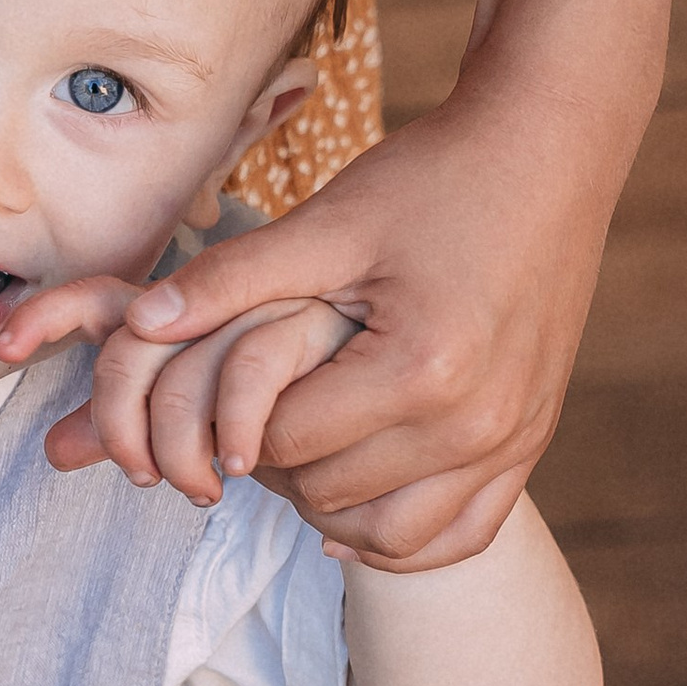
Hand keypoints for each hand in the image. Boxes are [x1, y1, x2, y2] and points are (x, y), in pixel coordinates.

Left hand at [0, 80, 623, 569]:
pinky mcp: (532, 442)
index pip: (280, 443)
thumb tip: (138, 323)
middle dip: (274, 460)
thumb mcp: (327, 223)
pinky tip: (357, 501)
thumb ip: (229, 281)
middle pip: (326, 493)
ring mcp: (513, 440)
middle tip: (255, 411)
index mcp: (419, 369)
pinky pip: (457, 535)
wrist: (548, 150)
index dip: (231, 419)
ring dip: (330, 505)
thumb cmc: (433, 177)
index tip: (222, 383)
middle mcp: (474, 422)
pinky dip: (401, 533)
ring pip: (387, 534)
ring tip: (304, 446)